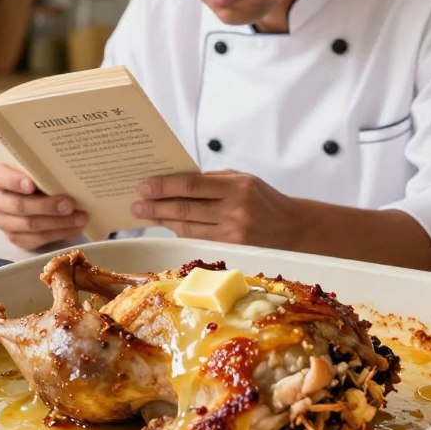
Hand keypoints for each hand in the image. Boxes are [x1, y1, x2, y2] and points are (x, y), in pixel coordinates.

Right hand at [0, 163, 87, 250]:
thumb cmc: (39, 179)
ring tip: (80, 217)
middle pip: (19, 205)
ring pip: (30, 225)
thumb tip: (68, 172)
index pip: (0, 177)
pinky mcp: (16, 238)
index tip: (32, 185)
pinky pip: (37, 239)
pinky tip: (76, 227)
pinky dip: (60, 233)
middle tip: (70, 204)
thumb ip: (44, 170)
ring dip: (59, 222)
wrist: (40, 200)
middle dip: (47, 206)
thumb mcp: (37, 170)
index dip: (15, 181)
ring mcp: (4, 221)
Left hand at [130, 169, 300, 248]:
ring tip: (145, 214)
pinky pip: (198, 239)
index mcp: (237, 186)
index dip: (164, 186)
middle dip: (156, 206)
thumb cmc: (265, 199)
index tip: (144, 186)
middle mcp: (234, 210)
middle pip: (185, 208)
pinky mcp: (232, 249)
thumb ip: (213, 180)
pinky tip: (168, 225)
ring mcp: (233, 233)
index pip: (192, 185)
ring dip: (163, 220)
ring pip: (188, 227)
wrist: (295, 229)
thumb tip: (177, 180)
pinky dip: (181, 231)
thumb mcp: (244, 180)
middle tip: (136, 204)